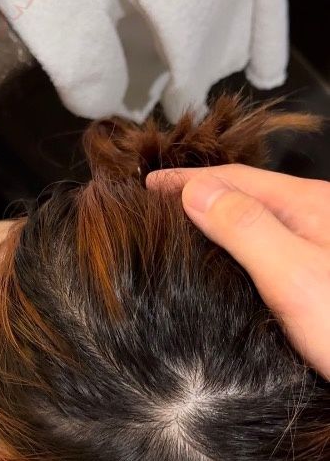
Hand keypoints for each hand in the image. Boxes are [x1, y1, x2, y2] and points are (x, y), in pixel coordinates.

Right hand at [147, 164, 329, 378]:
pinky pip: (269, 250)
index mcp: (309, 206)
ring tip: (183, 230)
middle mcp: (317, 220)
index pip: (233, 178)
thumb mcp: (292, 276)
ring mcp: (321, 250)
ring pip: (259, 223)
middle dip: (200, 194)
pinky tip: (225, 268)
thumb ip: (245, 228)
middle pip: (247, 195)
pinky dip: (237, 248)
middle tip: (157, 204)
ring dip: (218, 221)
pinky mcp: (321, 282)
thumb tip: (196, 192)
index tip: (147, 185)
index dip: (186, 179)